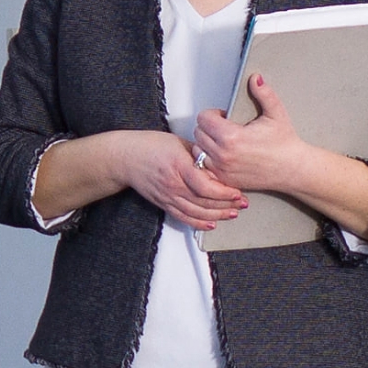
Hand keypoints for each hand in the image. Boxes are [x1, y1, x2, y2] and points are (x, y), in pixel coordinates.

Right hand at [102, 130, 244, 229]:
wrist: (125, 158)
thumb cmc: (149, 146)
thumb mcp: (178, 143)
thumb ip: (198, 155)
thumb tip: (217, 163)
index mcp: (178, 167)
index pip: (206, 187)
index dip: (224, 193)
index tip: (237, 192)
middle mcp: (173, 185)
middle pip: (204, 202)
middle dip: (227, 205)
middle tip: (242, 203)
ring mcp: (168, 197)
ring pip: (196, 213)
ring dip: (217, 216)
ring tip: (232, 214)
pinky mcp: (164, 204)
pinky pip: (184, 218)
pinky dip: (199, 223)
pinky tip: (211, 224)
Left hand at [195, 74, 335, 193]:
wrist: (292, 169)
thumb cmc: (285, 144)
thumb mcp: (276, 113)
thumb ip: (263, 93)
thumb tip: (255, 78)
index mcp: (232, 137)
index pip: (203, 118)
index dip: (213, 114)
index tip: (224, 116)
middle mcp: (223, 155)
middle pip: (198, 133)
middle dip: (209, 127)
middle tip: (224, 127)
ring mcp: (222, 169)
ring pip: (198, 150)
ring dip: (206, 144)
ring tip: (223, 141)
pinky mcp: (223, 179)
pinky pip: (204, 167)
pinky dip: (209, 160)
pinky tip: (222, 155)